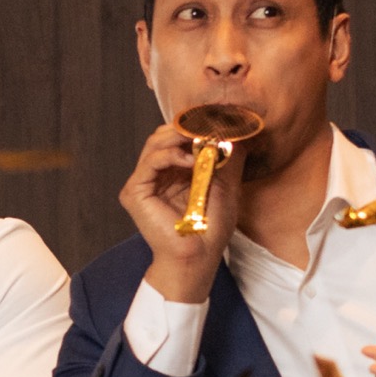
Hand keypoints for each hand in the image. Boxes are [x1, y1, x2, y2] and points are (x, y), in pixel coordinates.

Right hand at [121, 117, 235, 302]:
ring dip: (179, 137)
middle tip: (208, 126)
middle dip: (186, 128)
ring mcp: (143, 183)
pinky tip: (191, 160)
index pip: (177, 139)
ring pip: (154, 143)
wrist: (198, 255)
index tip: (217, 121)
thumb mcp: (226, 185)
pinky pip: (150, 162)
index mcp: (173, 172)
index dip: (194, 127)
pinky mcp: (135, 192)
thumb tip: (239, 134)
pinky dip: (171, 155)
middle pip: (163, 136)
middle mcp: (156, 175)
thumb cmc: (210, 228)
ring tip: (200, 139)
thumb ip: (229, 159)